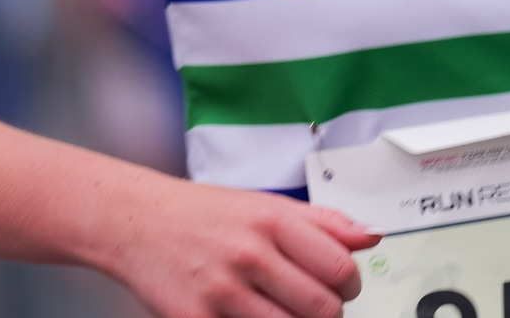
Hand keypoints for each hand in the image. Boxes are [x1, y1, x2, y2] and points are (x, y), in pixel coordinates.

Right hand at [114, 181, 380, 317]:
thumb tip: (371, 235)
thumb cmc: (205, 214)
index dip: (351, 285)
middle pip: (322, 309)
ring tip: (285, 313)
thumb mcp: (266, 204)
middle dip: (328, 314)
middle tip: (316, 307)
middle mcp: (250, 254)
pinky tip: (252, 315)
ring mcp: (222, 291)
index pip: (339, 267)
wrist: (138, 222)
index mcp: (273, 220)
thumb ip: (324, 222)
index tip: (343, 288)